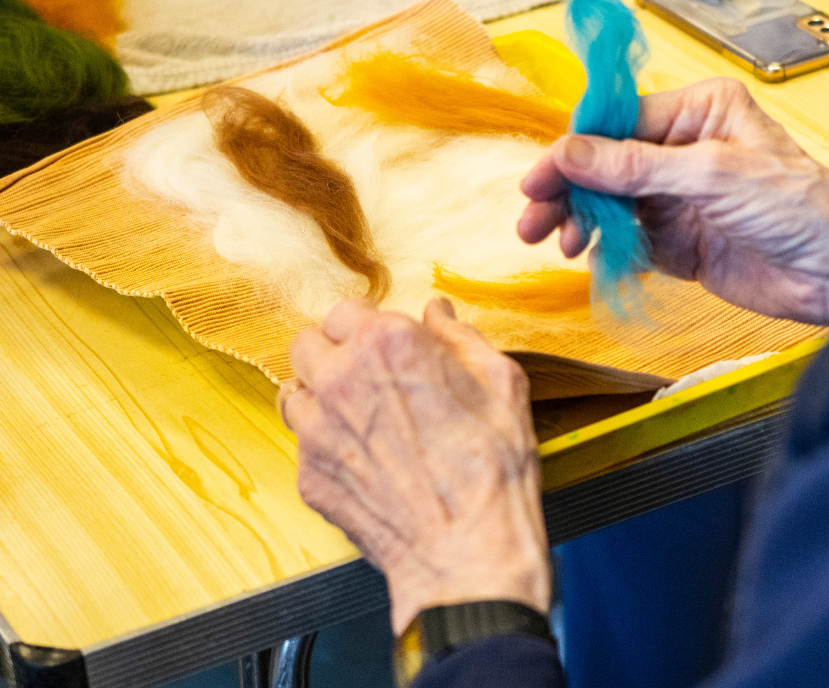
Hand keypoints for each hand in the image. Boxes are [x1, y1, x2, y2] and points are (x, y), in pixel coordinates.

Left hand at [284, 298, 549, 633]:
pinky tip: (363, 459)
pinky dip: (325, 444)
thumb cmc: (492, 470)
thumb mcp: (501, 384)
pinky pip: (303, 443)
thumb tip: (439, 314)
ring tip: (358, 415)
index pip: (346, 310)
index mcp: (388, 343)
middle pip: (307, 343)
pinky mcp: (309, 475)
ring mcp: (317, 430)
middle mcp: (340, 379)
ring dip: (320, 395)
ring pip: (295, 392)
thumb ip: (462, 338)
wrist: (468, 550)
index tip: (385, 342)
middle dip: (335, 354)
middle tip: (367, 375)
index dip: (368, 326)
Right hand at [518, 78, 828, 324]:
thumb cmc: (799, 205)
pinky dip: (604, 249)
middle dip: (568, 192)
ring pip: (611, 206)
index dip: (574, 151)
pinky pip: (628, 241)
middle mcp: (685, 150)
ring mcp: (681, 199)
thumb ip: (634, 167)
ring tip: (557, 243)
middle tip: (532, 220)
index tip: (539, 180)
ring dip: (580, 223)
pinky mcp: (682, 244)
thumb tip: (568, 153)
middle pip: (606, 167)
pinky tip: (588, 257)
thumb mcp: (711, 176)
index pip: (617, 124)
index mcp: (699, 112)